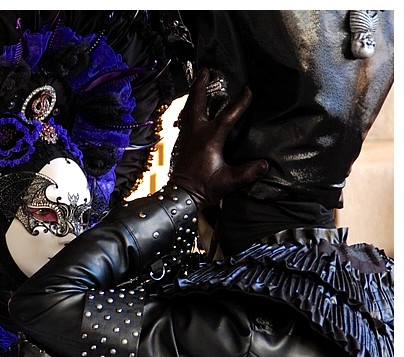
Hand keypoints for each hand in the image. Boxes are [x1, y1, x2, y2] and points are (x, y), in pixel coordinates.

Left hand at [168, 68, 267, 207]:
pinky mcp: (182, 142)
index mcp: (210, 138)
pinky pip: (186, 119)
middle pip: (197, 103)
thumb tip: (265, 165)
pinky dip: (189, 109)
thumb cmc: (205, 188)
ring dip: (194, 95)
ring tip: (198, 83)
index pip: (228, 115)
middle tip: (205, 70)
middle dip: (201, 85)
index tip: (248, 89)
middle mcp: (196, 133)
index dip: (240, 102)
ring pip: (189, 109)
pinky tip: (192, 108)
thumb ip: (247, 173)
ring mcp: (187, 136)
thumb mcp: (228, 182)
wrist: (182, 196)